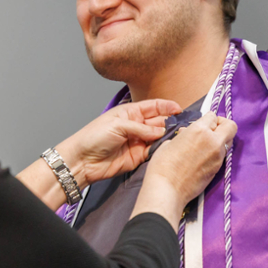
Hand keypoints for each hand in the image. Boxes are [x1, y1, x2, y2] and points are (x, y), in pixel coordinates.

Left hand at [56, 99, 181, 187]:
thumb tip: (161, 130)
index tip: (180, 109)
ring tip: (180, 136)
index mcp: (130, 112)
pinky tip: (169, 147)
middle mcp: (136, 126)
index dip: (167, 107)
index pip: (154, 107)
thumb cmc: (94, 137)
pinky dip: (162, 150)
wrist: (82, 160)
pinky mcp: (138, 157)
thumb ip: (142, 128)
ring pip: (159, 137)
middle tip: (184, 125)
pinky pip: (154, 152)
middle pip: (159, 122)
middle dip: (171, 122)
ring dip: (168, 137)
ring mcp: (138, 141)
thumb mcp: (118, 126)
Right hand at [132, 112, 236, 228]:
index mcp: (200, 130)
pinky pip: (222, 155)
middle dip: (222, 125)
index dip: (207, 119)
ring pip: (227, 141)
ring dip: (219, 140)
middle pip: (230, 126)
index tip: (201, 123)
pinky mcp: (218, 169)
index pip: (213, 116)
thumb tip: (189, 133)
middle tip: (211, 130)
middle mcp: (213, 141)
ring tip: (203, 146)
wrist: (167, 189)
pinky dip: (215, 152)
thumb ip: (185, 135)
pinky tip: (201, 158)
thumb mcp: (170, 142)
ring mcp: (218, 157)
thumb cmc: (163, 165)